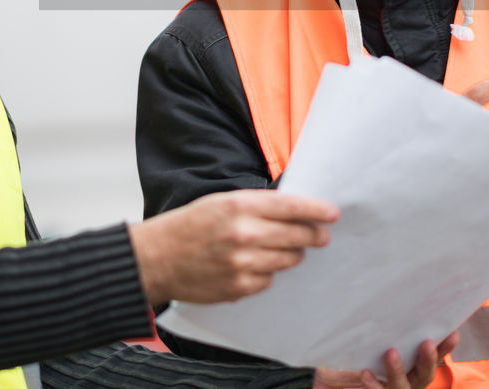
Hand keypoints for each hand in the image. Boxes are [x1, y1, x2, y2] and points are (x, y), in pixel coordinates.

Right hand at [128, 189, 338, 304]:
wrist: (156, 258)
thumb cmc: (189, 226)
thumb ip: (256, 206)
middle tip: (320, 236)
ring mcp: (242, 263)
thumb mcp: (220, 202)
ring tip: (282, 249)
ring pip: (287, 260)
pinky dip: (267, 273)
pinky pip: (269, 281)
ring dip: (291, 254)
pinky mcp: (238, 287)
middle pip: (297, 236)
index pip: (291, 206)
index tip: (333, 214)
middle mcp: (243, 233)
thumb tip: (294, 211)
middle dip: (313, 235)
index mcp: (238, 205)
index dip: (316, 210)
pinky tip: (253, 266)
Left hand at [314, 334, 458, 388]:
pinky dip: (373, 385)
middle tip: (427, 342)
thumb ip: (390, 322)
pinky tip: (366, 373)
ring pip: (401, 386)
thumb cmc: (361, 347)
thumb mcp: (377, 333)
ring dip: (397, 370)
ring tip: (391, 352)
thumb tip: (394, 285)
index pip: (436, 356)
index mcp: (414, 364)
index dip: (446, 347)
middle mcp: (408, 380)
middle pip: (424, 375)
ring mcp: (393, 388)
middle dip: (427, 359)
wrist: (335, 373)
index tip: (454, 332)